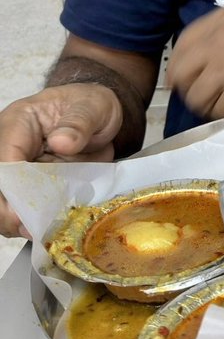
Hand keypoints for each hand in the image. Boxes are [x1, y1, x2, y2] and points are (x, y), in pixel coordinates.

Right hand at [0, 84, 122, 236]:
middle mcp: (10, 146)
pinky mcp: (29, 185)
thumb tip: (61, 142)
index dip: (11, 189)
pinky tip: (50, 228)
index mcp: (18, 123)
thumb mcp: (93, 107)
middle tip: (34, 230)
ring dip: (21, 221)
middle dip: (10, 213)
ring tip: (44, 232)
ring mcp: (18, 168)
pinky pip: (22, 209)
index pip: (4, 160)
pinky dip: (34, 222)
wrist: (98, 115)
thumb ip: (79, 123)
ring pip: (5, 203)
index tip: (24, 213)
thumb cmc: (91, 106)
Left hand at [167, 3, 223, 120]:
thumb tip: (201, 53)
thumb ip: (220, 31)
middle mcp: (215, 44)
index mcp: (216, 22)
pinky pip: (221, 112)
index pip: (180, 49)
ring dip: (208, 105)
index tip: (181, 80)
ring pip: (198, 99)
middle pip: (182, 78)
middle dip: (189, 90)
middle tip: (203, 96)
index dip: (177, 69)